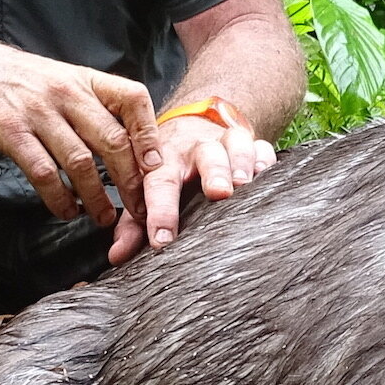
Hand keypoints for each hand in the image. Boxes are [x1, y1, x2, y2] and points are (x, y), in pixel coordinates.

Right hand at [0, 32, 161, 228]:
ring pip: (81, 162)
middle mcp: (66, 93)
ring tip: (104, 218)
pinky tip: (65, 211)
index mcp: (84, 79)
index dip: (150, 134)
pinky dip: (59, 198)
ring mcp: (38, 112)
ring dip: (97, 197)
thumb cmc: (16, 79)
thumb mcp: (61, 79)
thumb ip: (92, 105)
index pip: (133, 99)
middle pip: (113, 140)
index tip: (157, 167)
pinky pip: (43, 172)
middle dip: (131, 181)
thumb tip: (130, 141)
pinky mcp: (11, 132)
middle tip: (139, 210)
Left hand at [109, 105, 276, 263]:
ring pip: (236, 144)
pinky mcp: (251, 143)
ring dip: (241, 163)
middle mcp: (195, 149)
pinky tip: (267, 174)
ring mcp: (225, 143)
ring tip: (244, 185)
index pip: (159, 182)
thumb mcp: (147, 192)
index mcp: (165, 161)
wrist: (192, 129)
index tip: (162, 240)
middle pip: (204, 155)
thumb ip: (133, 225)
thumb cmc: (169, 171)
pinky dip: (265, 159)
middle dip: (213, 172)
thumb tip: (117, 256)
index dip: (160, 210)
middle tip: (218, 193)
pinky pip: (262, 147)